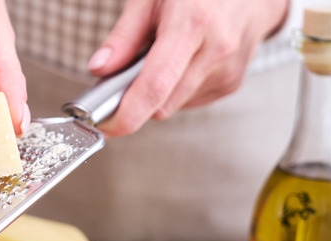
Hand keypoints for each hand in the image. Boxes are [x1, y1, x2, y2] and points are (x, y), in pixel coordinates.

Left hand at [87, 0, 288, 136]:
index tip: (106, 125)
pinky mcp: (231, 84)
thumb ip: (124, 36)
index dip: (128, 113)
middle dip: (137, 100)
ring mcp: (227, 71)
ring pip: (174, 106)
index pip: (156, 85)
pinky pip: (189, 101)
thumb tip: (99, 70)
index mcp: (193, 24)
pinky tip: (184, 61)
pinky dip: (176, 89)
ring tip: (164, 56)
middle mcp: (215, 51)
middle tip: (125, 77)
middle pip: (162, 104)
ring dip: (159, 92)